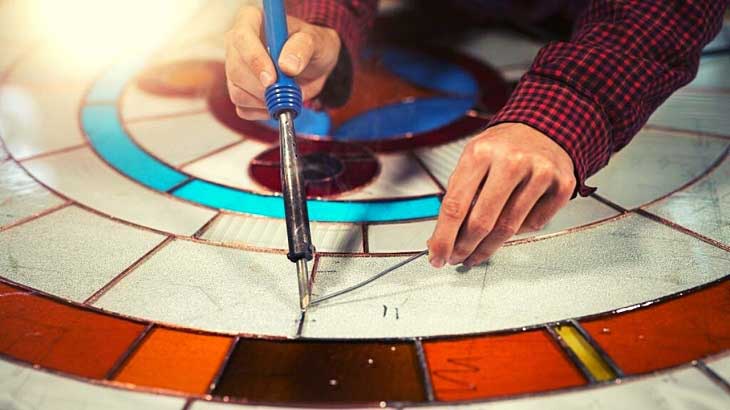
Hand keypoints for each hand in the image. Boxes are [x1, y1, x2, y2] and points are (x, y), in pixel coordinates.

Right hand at [225, 6, 340, 119]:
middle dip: (262, 88)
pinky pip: (242, 108)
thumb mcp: (316, 41)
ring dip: (264, 101)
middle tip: (287, 92)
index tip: (272, 79)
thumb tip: (287, 65)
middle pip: (236, 70)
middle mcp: (237, 43)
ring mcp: (234, 68)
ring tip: (287, 95)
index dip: (255, 61)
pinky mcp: (238, 89)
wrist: (313, 64)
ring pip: (237, 92)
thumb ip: (303, 48)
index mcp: (252, 20)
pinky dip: (262, 112)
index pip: (242, 38)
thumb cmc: (312, 46)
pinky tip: (277, 103)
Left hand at [427, 123, 575, 267]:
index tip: (437, 256)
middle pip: (482, 221)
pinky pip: (534, 224)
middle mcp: (511, 161)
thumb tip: (442, 237)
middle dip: (465, 248)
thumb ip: (459, 195)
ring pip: (509, 228)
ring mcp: (539, 173)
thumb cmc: (502, 148)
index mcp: (481, 152)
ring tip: (475, 254)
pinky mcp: (562, 185)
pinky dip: (519, 230)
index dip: (444, 237)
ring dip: (488, 247)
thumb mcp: (473, 159)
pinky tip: (510, 225)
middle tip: (456, 259)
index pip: (455, 205)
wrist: (544, 128)